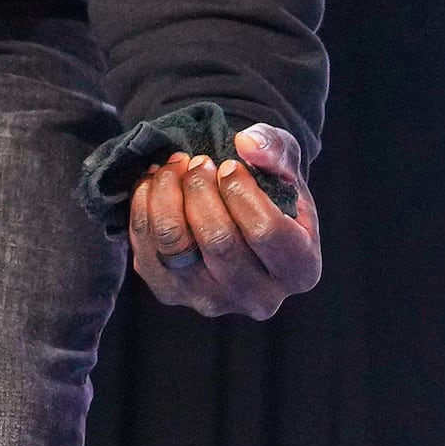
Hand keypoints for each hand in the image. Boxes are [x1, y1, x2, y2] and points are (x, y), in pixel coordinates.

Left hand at [128, 124, 322, 320]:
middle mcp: (260, 297)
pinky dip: (144, 211)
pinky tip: (153, 185)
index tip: (228, 165)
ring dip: (167, 197)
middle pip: (218, 241)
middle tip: (198, 161)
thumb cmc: (272, 191)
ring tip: (174, 167)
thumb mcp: (286, 165)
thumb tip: (246, 143)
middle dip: (201, 189)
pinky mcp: (172, 295)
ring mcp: (212, 302)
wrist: (242, 219)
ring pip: (176, 249)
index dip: (240, 191)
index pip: (265, 232)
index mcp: (300, 269)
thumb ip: (275, 149)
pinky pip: (147, 253)